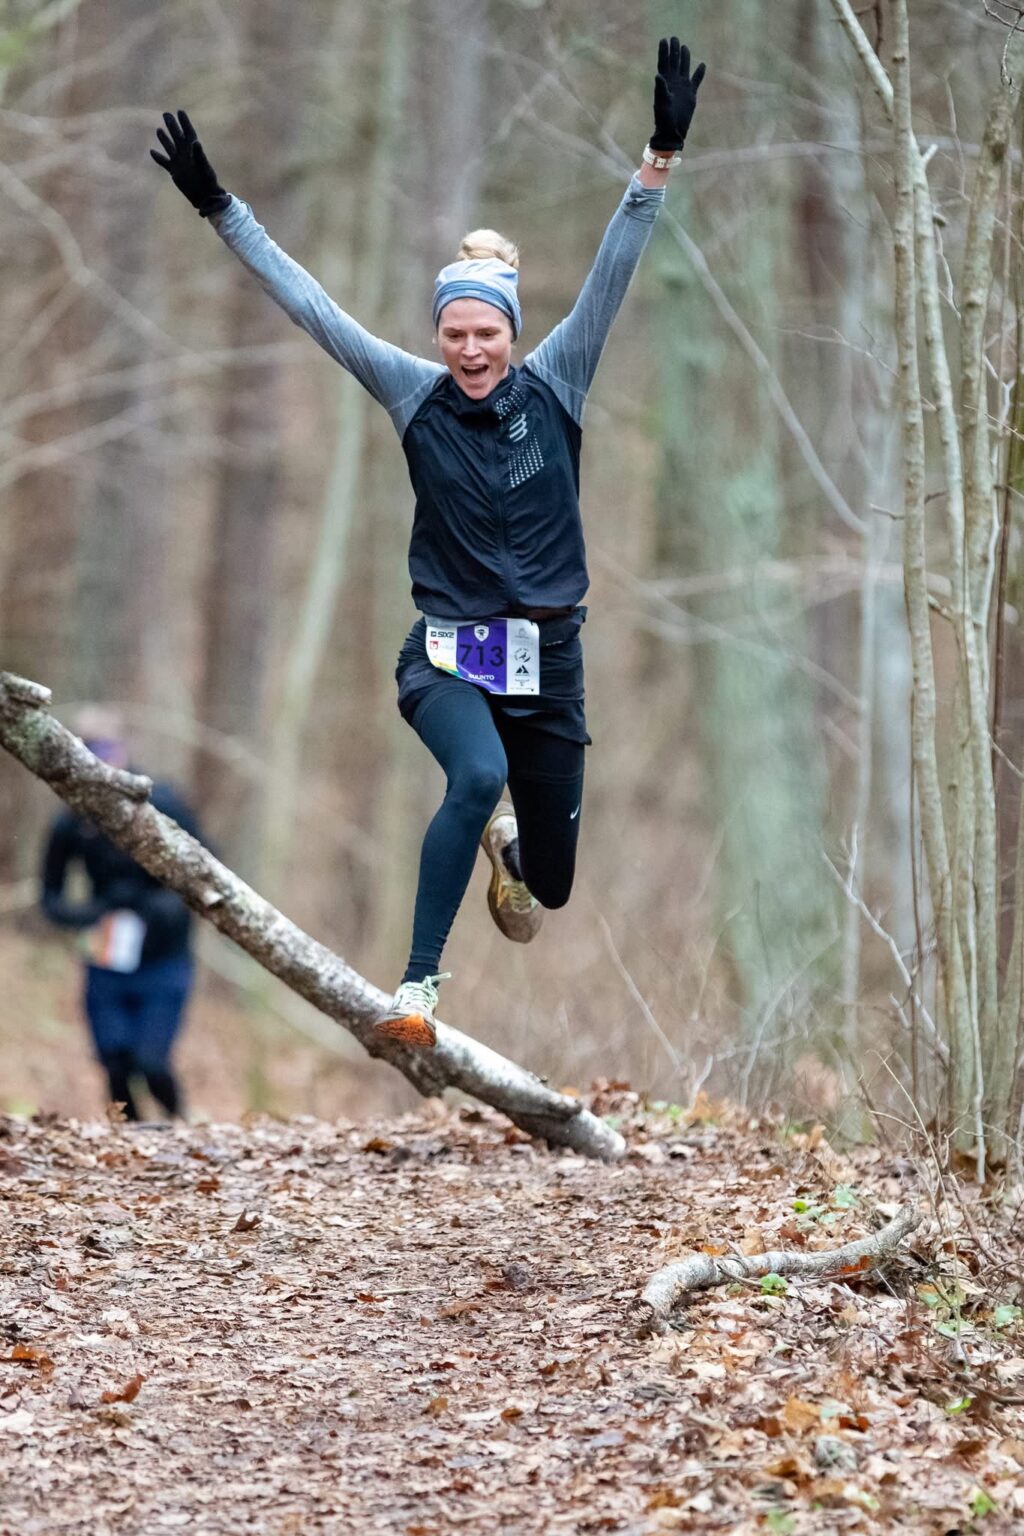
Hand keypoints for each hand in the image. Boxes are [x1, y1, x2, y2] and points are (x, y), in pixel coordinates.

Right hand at [150, 109, 229, 216]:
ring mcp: (179, 162)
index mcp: (193, 150)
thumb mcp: (204, 167)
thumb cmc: (207, 181)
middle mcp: (185, 154)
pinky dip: (158, 158)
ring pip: (170, 147)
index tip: (180, 111)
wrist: (204, 196)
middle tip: (166, 114)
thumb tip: (195, 142)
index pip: (188, 132)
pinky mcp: (174, 171)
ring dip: (164, 139)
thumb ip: (199, 154)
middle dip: (172, 125)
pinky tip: (151, 152)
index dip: (184, 122)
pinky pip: (164, 162)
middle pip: (177, 136)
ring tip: (159, 129)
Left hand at [650, 37, 705, 151]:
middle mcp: (674, 82)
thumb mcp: (661, 103)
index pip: (664, 63)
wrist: (672, 132)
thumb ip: (660, 89)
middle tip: (674, 38)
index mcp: (665, 83)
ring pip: (684, 68)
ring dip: (685, 57)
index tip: (664, 40)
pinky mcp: (691, 94)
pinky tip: (702, 65)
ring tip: (684, 46)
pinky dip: (699, 73)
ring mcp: (683, 87)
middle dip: (674, 50)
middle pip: (674, 62)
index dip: (663, 52)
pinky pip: (696, 80)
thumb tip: (658, 75)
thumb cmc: (664, 119)